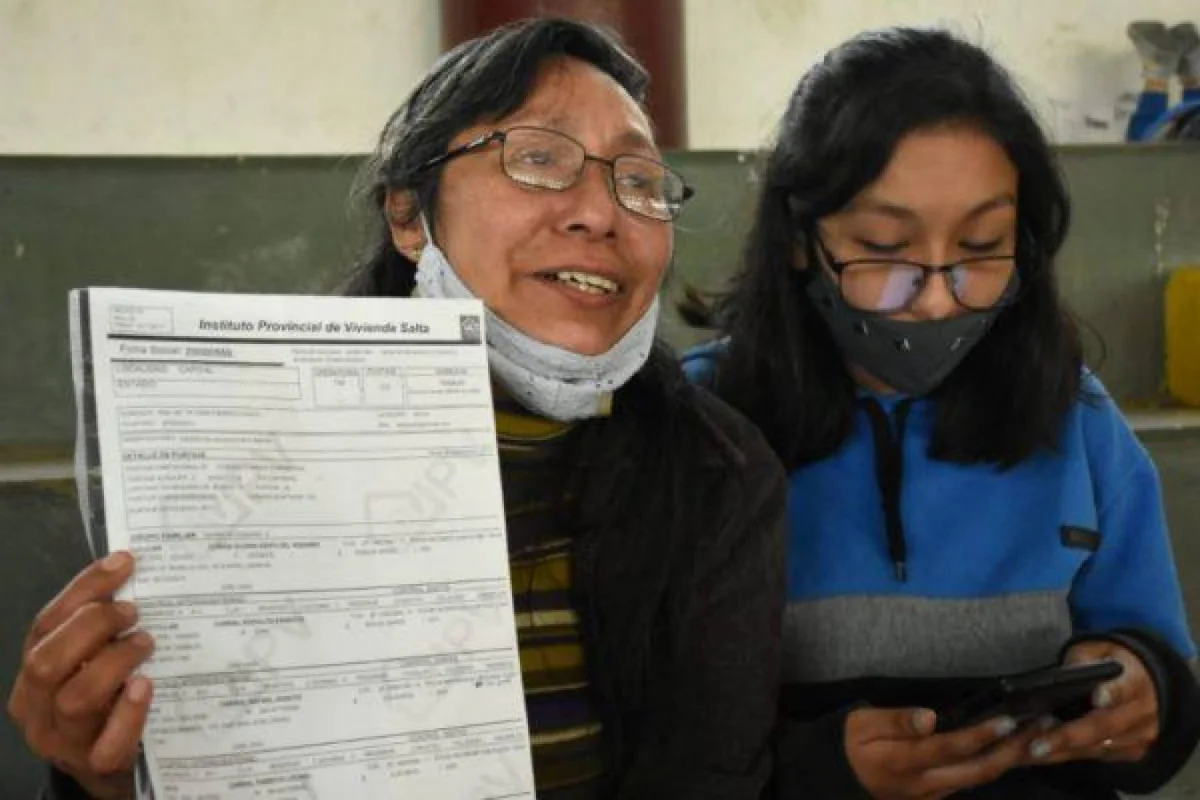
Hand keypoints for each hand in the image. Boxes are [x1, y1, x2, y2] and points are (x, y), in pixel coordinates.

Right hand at [7, 552, 155, 799]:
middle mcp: (37, 707)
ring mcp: (64, 741)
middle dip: (93, 626)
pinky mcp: (96, 766)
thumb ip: (102, 626)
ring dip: (115, 661)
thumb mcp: (94, 662)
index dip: (84, 589)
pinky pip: (108, 744)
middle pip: (47, 661)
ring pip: (75, 698)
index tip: (124, 563)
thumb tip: (129, 567)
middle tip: (133, 612)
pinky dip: (129, 712)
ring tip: (147, 644)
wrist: (116, 767)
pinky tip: (147, 686)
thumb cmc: (107, 702)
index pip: (46, 624)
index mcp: (33, 674)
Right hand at [846, 706, 1042, 799]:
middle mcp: (924, 784)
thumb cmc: (848, 743)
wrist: (836, 777)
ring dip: (1008, 758)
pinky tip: (1006, 750)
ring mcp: (931, 794)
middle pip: (977, 770)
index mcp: (905, 762)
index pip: (951, 748)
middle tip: (1040, 725)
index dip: (982, 735)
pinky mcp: (933, 796)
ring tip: (1033, 735)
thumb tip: (930, 718)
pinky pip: (968, 781)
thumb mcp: (861, 723)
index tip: (1009, 720)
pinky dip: (992, 765)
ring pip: (977, 779)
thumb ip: (895, 721)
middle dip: (1012, 750)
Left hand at [1026, 642, 1158, 765]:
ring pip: (1101, 747)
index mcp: (1136, 680)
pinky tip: (1047, 754)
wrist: (1147, 680)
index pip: (1125, 687)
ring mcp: (1141, 734)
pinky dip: (1072, 755)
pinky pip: (1101, 756)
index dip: (1112, 693)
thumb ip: (1081, 662)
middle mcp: (1144, 711)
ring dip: (1065, 751)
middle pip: (1106, 726)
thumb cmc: (1113, 662)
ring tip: (1034, 751)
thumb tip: (1059, 680)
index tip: (1096, 697)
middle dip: (1070, 736)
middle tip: (1038, 746)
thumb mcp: (1097, 650)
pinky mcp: (1135, 750)